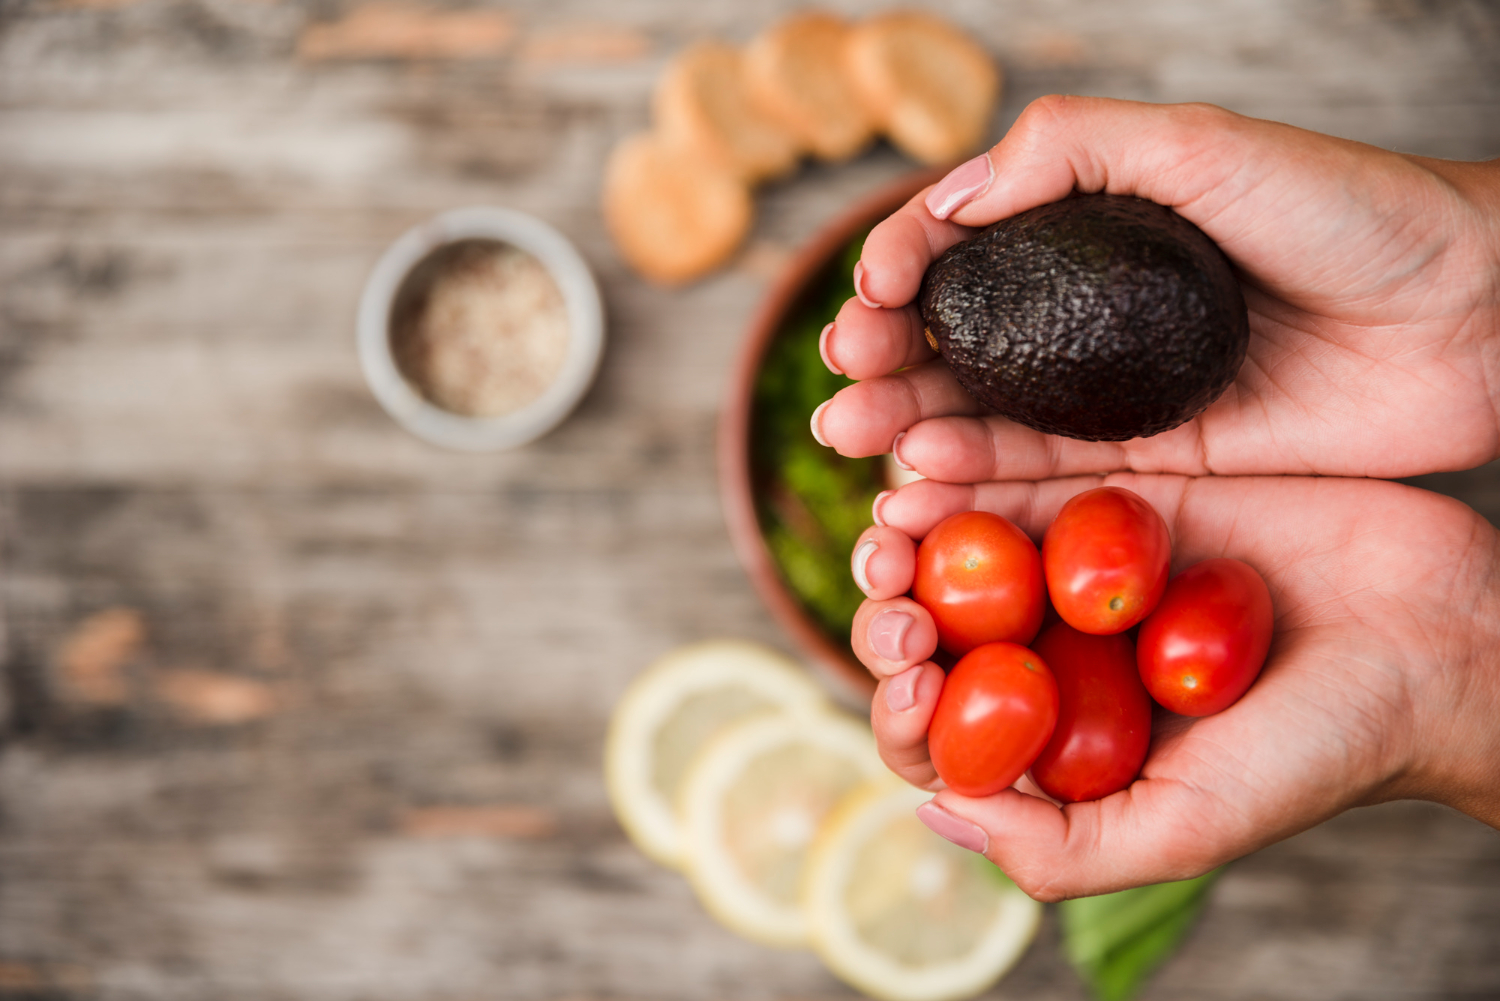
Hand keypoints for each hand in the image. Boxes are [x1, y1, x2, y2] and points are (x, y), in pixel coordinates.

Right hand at [814, 97, 1499, 481]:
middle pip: (951, 337)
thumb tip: (948, 201)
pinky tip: (923, 475)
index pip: (960, 242)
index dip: (898, 266)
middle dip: (881, 354)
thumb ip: (1071, 148)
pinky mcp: (1144, 465)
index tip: (870, 295)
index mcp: (1088, 224)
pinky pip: (1039, 475)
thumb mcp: (1202, 145)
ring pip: (978, 411)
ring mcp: (1110, 390)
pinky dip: (971, 479)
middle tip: (845, 379)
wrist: (1469, 317)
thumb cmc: (1349, 210)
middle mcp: (1086, 309)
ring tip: (852, 432)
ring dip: (903, 422)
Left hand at [850, 473, 1499, 899]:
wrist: (1436, 642)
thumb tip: (935, 815)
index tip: (911, 678)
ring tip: (890, 528)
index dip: (904, 709)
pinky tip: (930, 469)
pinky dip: (973, 475)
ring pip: (966, 556)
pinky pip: (1029, 481)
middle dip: (892, 617)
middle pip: (940, 637)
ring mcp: (1083, 574)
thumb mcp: (1188, 827)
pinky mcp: (1122, 497)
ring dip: (912, 541)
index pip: (944, 735)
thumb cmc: (1319, 752)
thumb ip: (1063, 847)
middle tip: (889, 596)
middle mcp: (1060, 657)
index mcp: (1059, 741)